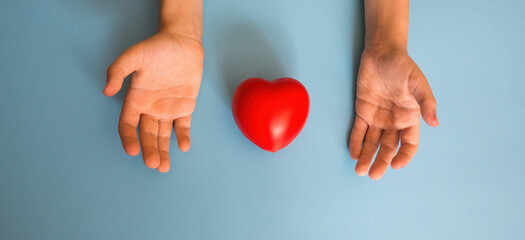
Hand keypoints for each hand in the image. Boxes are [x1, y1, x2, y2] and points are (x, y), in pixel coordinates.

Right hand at [103, 31, 203, 172]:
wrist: (182, 41)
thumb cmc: (156, 47)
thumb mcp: (134, 55)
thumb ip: (118, 70)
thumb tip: (107, 90)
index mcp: (135, 99)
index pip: (128, 125)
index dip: (129, 138)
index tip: (132, 150)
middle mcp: (150, 108)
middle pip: (147, 135)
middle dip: (149, 150)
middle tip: (153, 164)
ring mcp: (167, 109)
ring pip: (163, 135)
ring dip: (163, 151)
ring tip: (164, 166)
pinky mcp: (185, 107)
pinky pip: (182, 126)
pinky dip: (182, 137)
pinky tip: (183, 146)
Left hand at [349, 47, 437, 179]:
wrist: (382, 52)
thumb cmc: (403, 66)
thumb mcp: (418, 83)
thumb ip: (426, 102)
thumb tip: (435, 123)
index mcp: (410, 118)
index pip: (409, 144)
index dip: (404, 156)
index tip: (395, 165)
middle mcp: (394, 122)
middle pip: (388, 148)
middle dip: (381, 162)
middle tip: (373, 174)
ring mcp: (378, 118)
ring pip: (372, 143)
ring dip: (366, 157)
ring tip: (359, 170)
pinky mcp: (363, 111)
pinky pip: (359, 131)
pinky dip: (356, 142)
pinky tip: (353, 153)